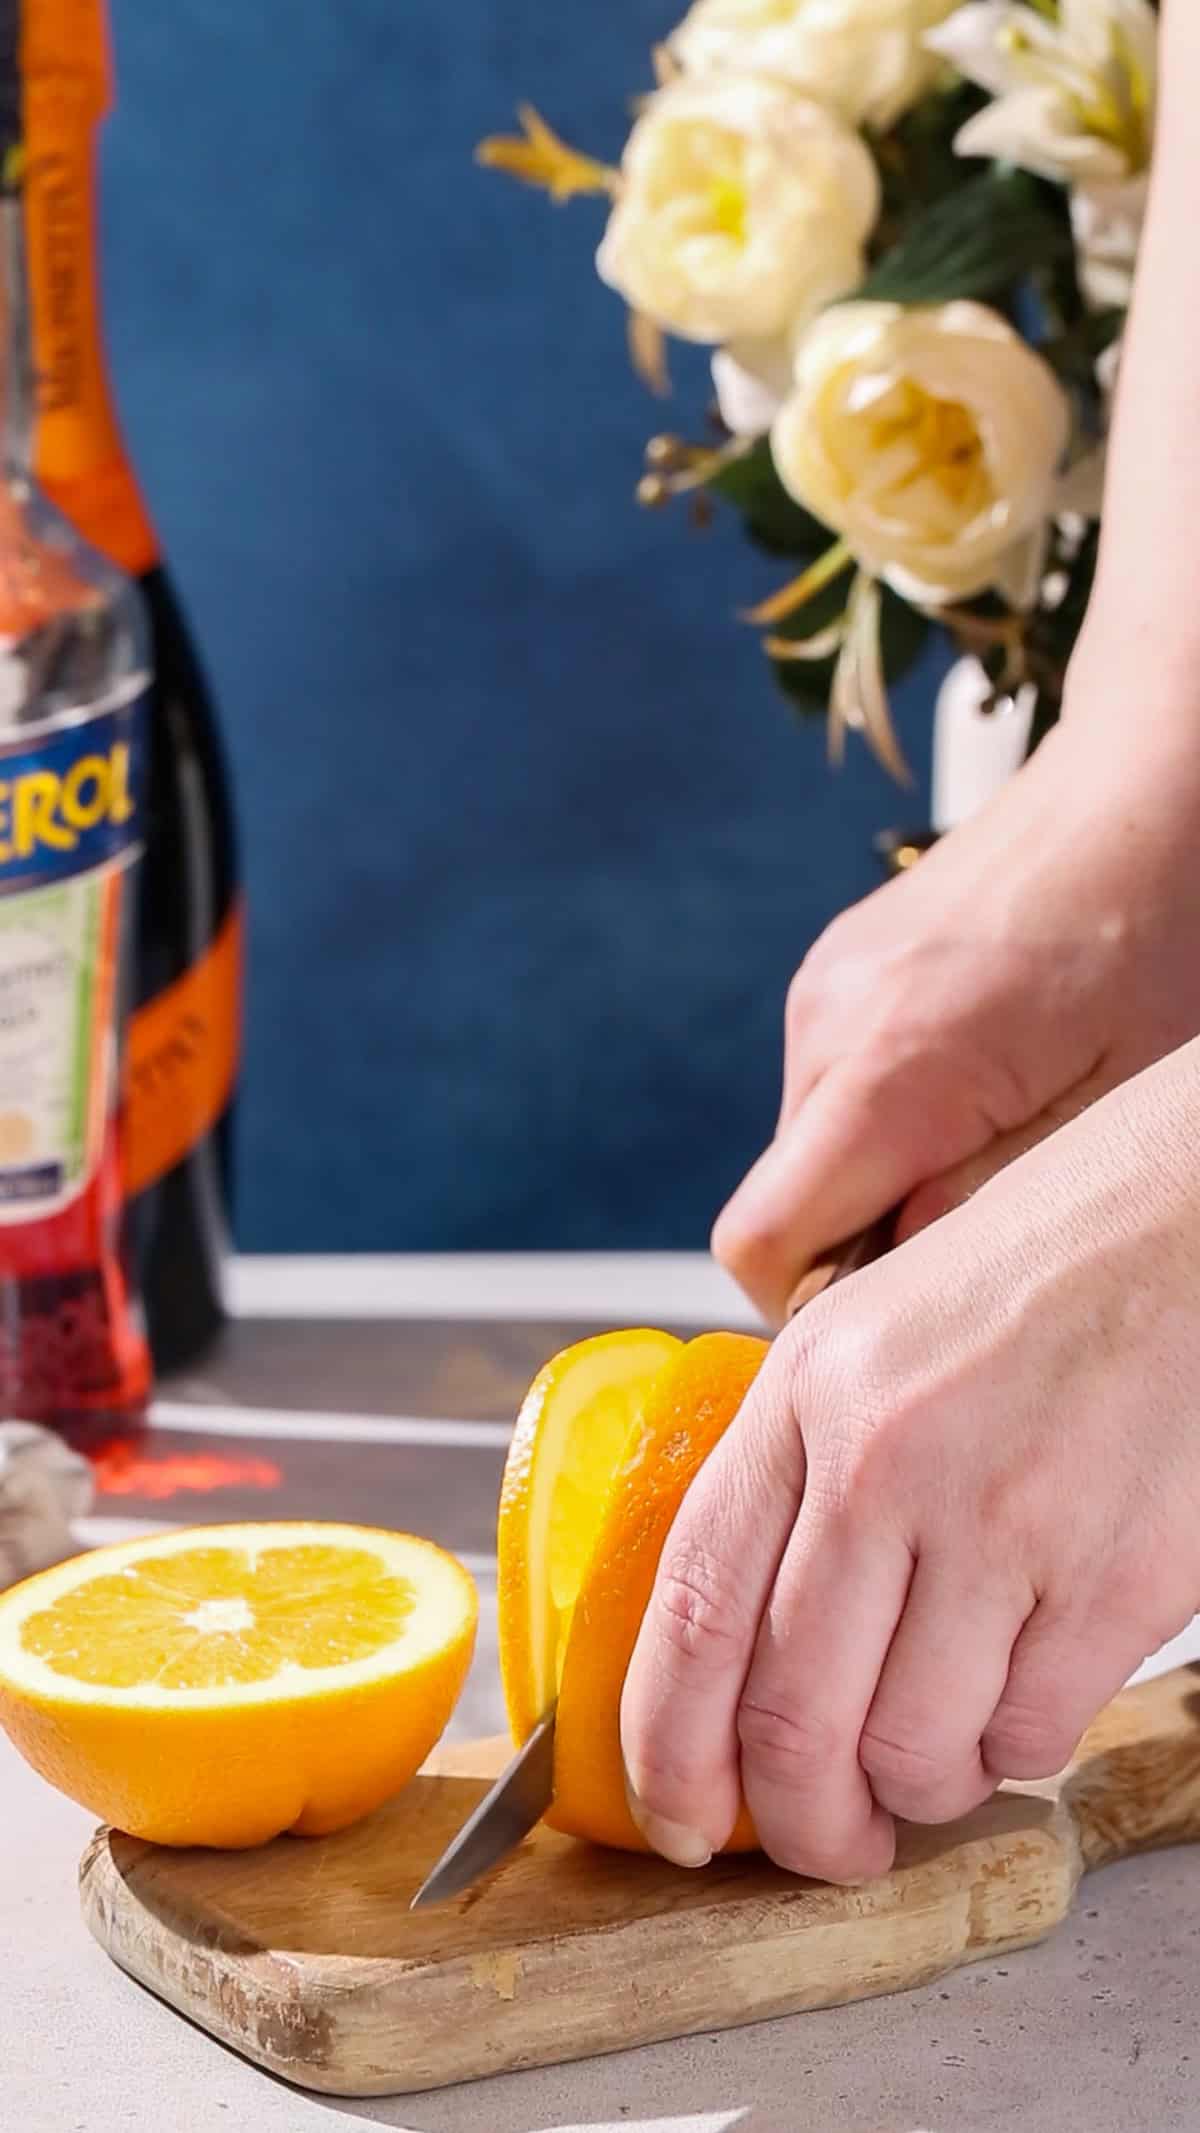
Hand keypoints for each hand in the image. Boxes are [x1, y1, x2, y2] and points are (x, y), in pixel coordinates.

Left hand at [622, 1041, 1199, 1880]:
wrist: (1181, 1230)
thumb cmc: (1025, 1280)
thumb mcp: (862, 1335)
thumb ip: (792, 1468)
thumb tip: (739, 1639)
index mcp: (804, 1397)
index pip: (693, 1610)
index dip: (667, 1747)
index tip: (675, 1816)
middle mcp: (886, 1463)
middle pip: (793, 1717)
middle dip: (799, 1822)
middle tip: (824, 1845)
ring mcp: (1006, 1522)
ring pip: (914, 1753)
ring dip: (916, 1789)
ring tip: (937, 1750)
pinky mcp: (1118, 1575)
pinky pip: (1032, 1736)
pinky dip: (1014, 1752)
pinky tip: (1021, 1693)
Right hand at [713, 713, 1199, 1323]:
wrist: (1157, 779)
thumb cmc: (1165, 929)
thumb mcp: (1112, 1111)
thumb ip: (989, 1209)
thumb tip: (901, 1287)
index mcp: (890, 1068)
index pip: (762, 1248)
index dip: (820, 1311)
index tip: (912, 1316)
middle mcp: (829, 1023)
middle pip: (784, 1207)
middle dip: (870, 1244)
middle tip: (994, 1229)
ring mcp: (825, 988)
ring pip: (810, 1151)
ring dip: (887, 1175)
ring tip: (1007, 1133)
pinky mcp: (840, 970)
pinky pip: (834, 1088)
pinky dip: (891, 1117)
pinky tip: (989, 1080)